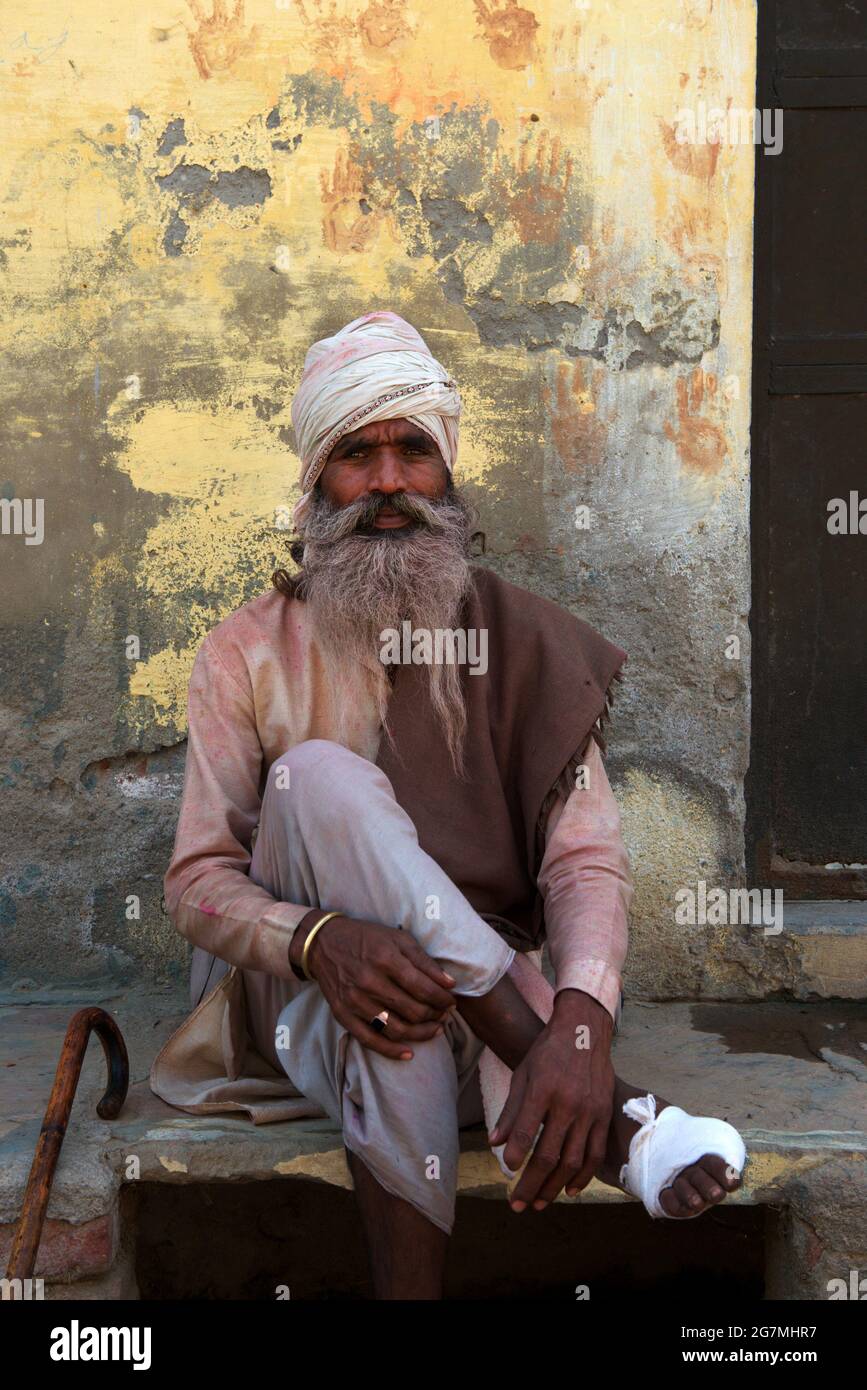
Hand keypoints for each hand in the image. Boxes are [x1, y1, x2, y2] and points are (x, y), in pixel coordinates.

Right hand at [290, 910, 457, 1060]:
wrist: (322, 944)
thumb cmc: (366, 938)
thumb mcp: (398, 939)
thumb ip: (424, 961)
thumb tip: (450, 984)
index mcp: (386, 959)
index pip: (423, 988)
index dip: (443, 999)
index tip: (451, 1001)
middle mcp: (369, 982)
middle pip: (412, 1011)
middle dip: (435, 1016)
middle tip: (445, 1014)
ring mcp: (355, 1001)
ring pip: (396, 1029)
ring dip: (421, 1034)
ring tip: (435, 1030)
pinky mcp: (343, 1015)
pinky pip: (370, 1040)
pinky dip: (392, 1051)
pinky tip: (409, 1053)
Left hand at [489, 990, 614, 1210]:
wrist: (583, 1032)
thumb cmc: (547, 1052)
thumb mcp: (523, 1074)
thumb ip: (511, 1111)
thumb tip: (494, 1144)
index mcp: (543, 1090)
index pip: (527, 1133)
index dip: (515, 1157)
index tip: (506, 1172)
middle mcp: (568, 1104)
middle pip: (549, 1156)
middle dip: (531, 1185)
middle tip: (517, 1204)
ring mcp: (590, 1112)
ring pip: (573, 1162)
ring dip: (554, 1188)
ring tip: (539, 1203)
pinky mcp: (604, 1116)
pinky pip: (595, 1154)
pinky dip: (583, 1177)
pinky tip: (569, 1191)